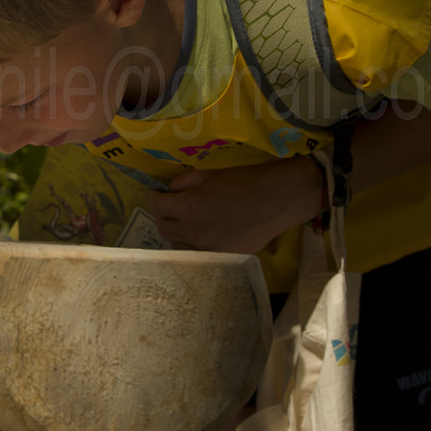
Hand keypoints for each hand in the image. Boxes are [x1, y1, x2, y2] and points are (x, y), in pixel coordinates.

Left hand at [147, 157, 323, 253]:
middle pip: (163, 229)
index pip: (156, 207)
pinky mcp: (224, 256)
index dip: (153, 198)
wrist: (277, 199)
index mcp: (188, 209)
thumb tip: (170, 191)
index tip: (156, 194)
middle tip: (169, 206)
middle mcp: (194, 233)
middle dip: (161, 215)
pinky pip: (200, 253)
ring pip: (179, 244)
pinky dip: (196, 243)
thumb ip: (183, 183)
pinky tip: (205, 232)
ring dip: (178, 232)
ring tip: (186, 221)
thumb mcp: (208, 174)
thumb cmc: (243, 181)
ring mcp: (209, 249)